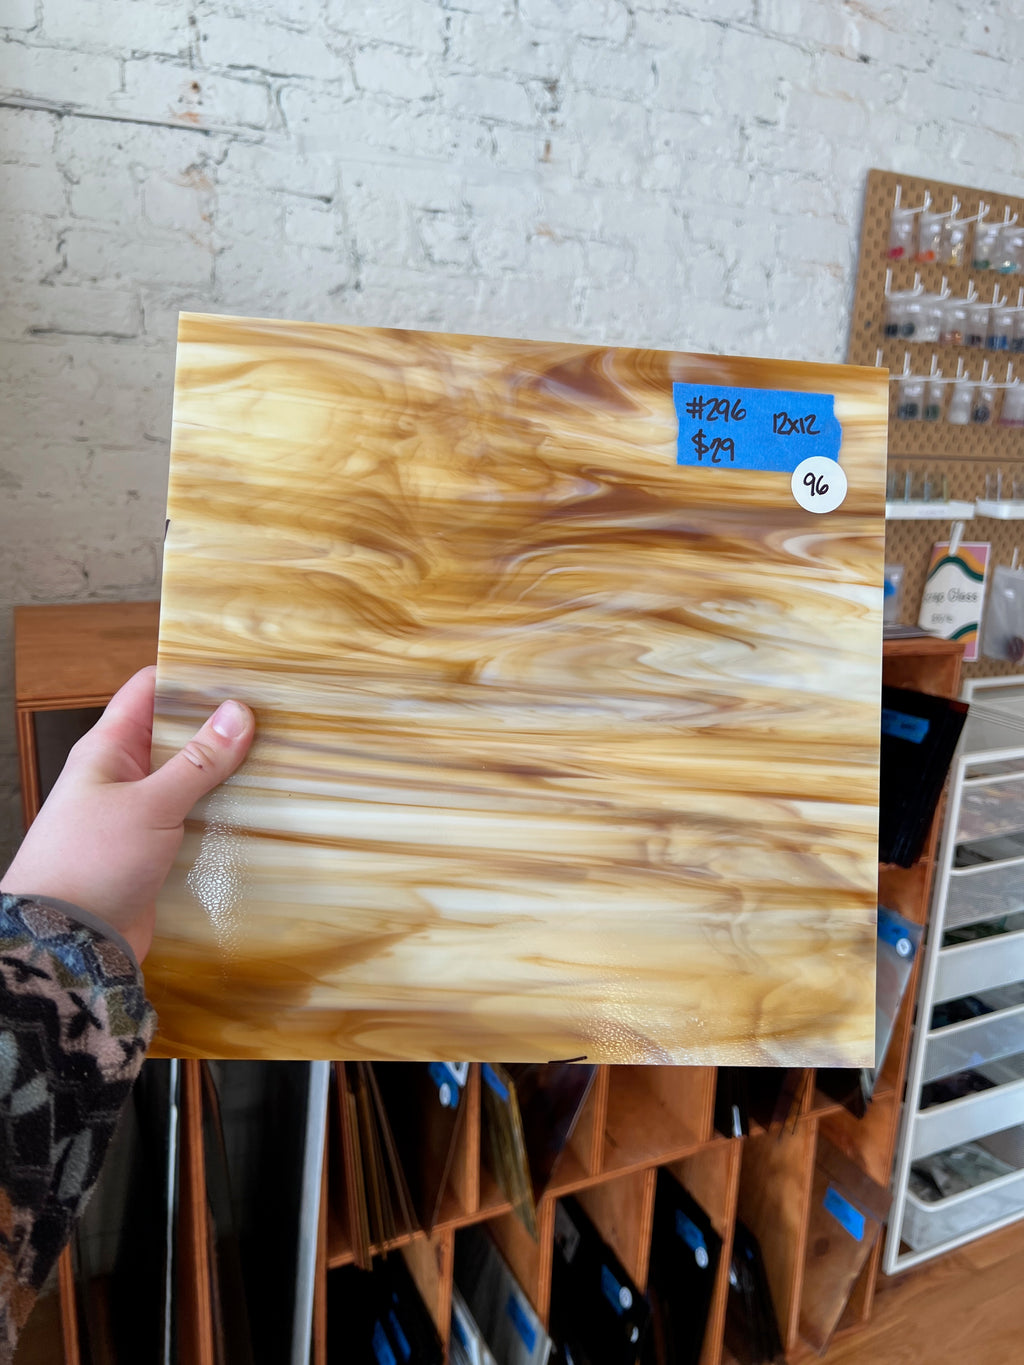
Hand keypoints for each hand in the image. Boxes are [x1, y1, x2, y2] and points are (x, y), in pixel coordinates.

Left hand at [2, 666, 254, 963]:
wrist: (66, 944)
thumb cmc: (91, 863)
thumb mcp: (149, 805)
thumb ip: (197, 762)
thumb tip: (239, 712)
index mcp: (109, 750)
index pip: (149, 690)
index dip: (190, 675)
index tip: (241, 671)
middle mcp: (124, 777)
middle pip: (178, 734)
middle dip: (221, 725)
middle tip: (276, 715)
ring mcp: (141, 815)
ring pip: (192, 780)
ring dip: (228, 773)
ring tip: (281, 758)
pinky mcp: (158, 852)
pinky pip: (197, 821)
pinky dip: (225, 814)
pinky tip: (263, 811)